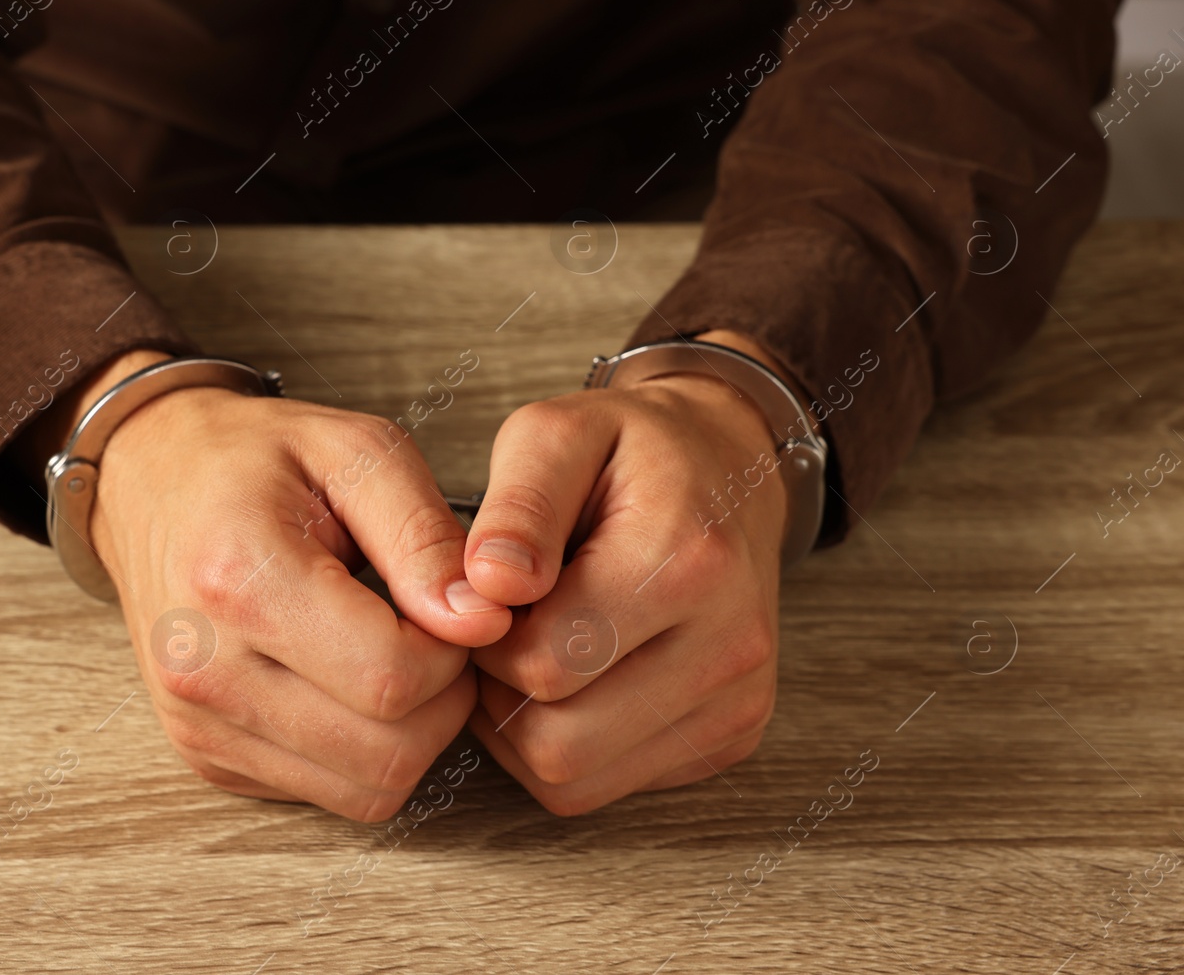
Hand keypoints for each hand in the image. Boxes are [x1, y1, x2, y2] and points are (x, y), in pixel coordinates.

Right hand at [78, 354, 511, 820]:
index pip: (391, 676)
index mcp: (239, 580)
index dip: (453, 648)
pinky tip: (349, 678)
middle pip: (387, 752)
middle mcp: (204, 670)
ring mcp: (199, 725)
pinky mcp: (208, 758)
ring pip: (368, 790)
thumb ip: (425, 537)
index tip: (448, 601)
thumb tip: (482, 621)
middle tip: (430, 629)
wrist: (155, 481)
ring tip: (396, 651)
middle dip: (443, 697)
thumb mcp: (357, 451)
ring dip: (412, 731)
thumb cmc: (258, 458)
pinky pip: (332, 794)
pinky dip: (366, 749)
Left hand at [461, 334, 792, 814]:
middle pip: (558, 742)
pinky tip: (572, 677)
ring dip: (523, 727)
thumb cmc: (626, 453)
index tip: (487, 592)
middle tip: (502, 628)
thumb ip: (517, 508)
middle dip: (500, 693)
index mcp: (686, 561)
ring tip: (531, 648)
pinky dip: (565, 746)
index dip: (484, 639)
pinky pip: (604, 787)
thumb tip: (488, 587)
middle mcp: (729, 644)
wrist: (727, 471)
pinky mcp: (731, 740)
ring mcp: (739, 702)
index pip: (542, 664)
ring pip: (574, 781)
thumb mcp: (554, 436)